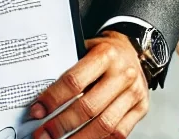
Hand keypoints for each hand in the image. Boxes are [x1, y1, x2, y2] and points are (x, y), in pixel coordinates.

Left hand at [29, 32, 148, 138]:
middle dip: (61, 124)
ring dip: (79, 138)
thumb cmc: (104, 51)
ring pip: (104, 124)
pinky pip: (119, 133)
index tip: (37, 111)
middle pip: (88, 107)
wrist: (132, 49)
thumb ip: (69, 70)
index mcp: (105, 55)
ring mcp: (134, 93)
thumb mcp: (84, 49)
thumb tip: (42, 98)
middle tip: (43, 133)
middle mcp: (122, 75)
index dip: (53, 99)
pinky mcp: (141, 108)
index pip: (74, 81)